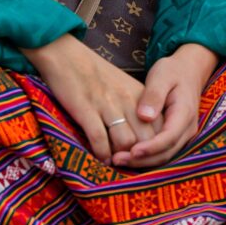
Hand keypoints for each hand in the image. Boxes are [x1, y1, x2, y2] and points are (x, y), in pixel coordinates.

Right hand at [23, 34, 152, 163]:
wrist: (67, 57)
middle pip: (145, 138)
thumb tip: (143, 135)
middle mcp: (128, 101)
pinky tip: (100, 160)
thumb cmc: (95, 75)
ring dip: (121, 158)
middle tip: (131, 167)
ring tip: (115, 165)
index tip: (147, 158)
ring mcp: (107, 105)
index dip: (155, 146)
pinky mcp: (86, 109)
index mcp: (140, 95)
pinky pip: (99, 139)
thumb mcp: (124, 87)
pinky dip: (101, 153)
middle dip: (140, 157)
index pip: (158, 127)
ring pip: (125, 142)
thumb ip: (136, 107)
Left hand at [121, 43, 216, 166]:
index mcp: (185, 113)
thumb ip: (154, 95)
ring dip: (142, 162)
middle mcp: (188, 128)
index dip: (151, 148)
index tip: (131, 151)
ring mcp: (183, 135)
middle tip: (117, 160)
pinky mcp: (176, 138)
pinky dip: (146, 158)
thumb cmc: (172, 71)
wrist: (188, 70)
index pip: (169, 137)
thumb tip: (144, 117)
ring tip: (118, 160)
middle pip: (166, 153)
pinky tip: (127, 156)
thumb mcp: (162, 75)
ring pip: (164, 157)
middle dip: (142, 160)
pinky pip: (162, 153)